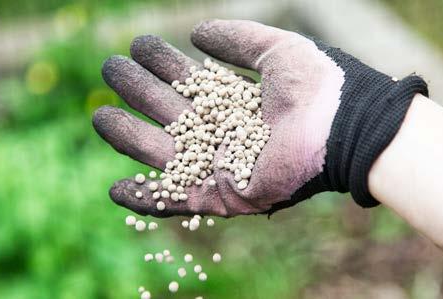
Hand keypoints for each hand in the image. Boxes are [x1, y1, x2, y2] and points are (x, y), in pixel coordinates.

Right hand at [92, 19, 426, 216]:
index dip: (164, 64)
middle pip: (171, 114)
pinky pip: (177, 201)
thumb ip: (236, 39)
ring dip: (130, 139)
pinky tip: (116, 189)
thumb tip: (195, 32)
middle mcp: (226, 134)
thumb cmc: (318, 85)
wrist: (343, 127)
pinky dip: (146, 200)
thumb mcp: (274, 49)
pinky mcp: (223, 196)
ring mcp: (222, 167)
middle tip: (111, 69)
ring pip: (165, 155)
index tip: (138, 45)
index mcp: (237, 102)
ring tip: (99, 117)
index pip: (189, 83)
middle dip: (140, 91)